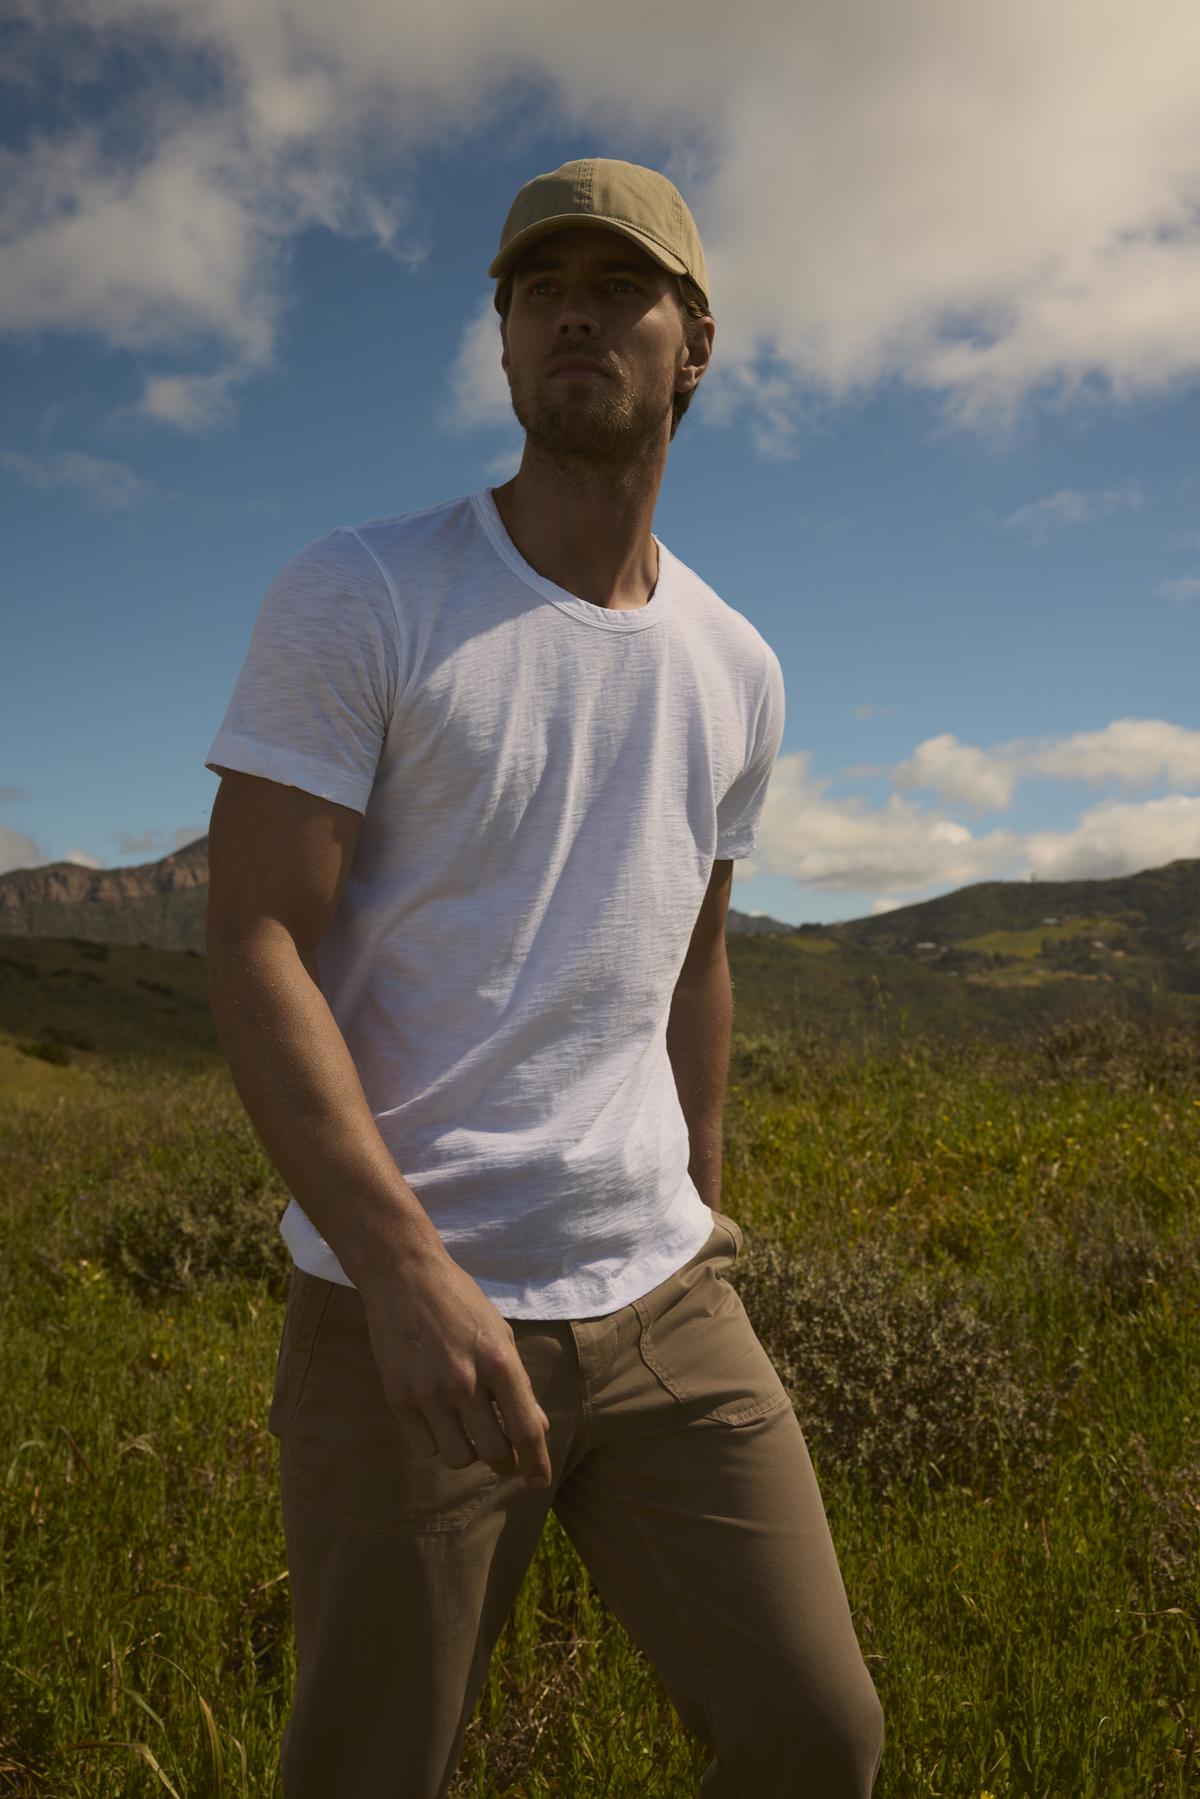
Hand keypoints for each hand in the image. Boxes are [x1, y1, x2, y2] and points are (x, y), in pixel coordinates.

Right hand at [358, 1247, 552, 1491]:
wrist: (403, 1276)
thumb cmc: (460, 1301)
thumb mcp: (500, 1334)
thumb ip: (518, 1384)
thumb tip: (537, 1426)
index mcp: (499, 1362)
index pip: (525, 1430)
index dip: (537, 1463)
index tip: (539, 1483)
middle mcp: (466, 1382)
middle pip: (494, 1452)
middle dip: (504, 1461)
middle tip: (502, 1456)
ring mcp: (429, 1393)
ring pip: (460, 1458)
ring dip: (470, 1453)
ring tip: (469, 1433)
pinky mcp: (399, 1398)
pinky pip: (427, 1447)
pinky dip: (439, 1442)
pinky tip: (441, 1421)